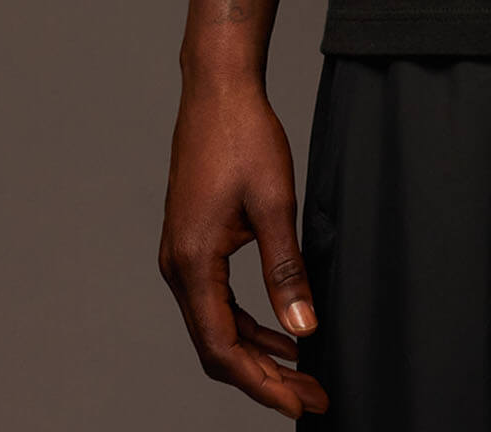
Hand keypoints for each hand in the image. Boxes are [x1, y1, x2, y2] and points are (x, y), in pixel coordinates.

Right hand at [156, 73, 327, 418]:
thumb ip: (286, 270)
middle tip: (313, 395)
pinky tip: (281, 329)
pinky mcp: (193, 242)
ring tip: (303, 371)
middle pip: (217, 347)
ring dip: (258, 352)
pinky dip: (247, 322)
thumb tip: (304, 328)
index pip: (223, 349)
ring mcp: (182, 255)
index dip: (263, 383)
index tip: (302, 401)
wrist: (218, 90)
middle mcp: (178, 267)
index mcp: (193, 263)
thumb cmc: (244, 136)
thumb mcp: (274, 203)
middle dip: (265, 378)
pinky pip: (217, 300)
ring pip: (216, 326)